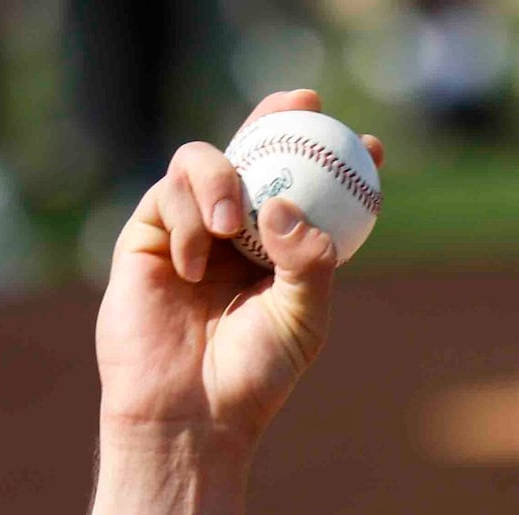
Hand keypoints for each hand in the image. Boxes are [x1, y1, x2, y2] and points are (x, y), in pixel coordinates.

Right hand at [94, 90, 384, 447]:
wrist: (191, 408)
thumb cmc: (254, 373)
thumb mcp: (304, 319)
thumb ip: (310, 262)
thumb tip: (284, 204)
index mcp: (282, 250)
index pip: (310, 191)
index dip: (336, 160)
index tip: (371, 144)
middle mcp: (239, 232)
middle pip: (254, 153)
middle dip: (277, 118)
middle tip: (302, 102)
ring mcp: (192, 229)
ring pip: (204, 162)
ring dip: (222, 181)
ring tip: (231, 227)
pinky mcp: (148, 235)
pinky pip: (168, 195)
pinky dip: (187, 221)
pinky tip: (194, 268)